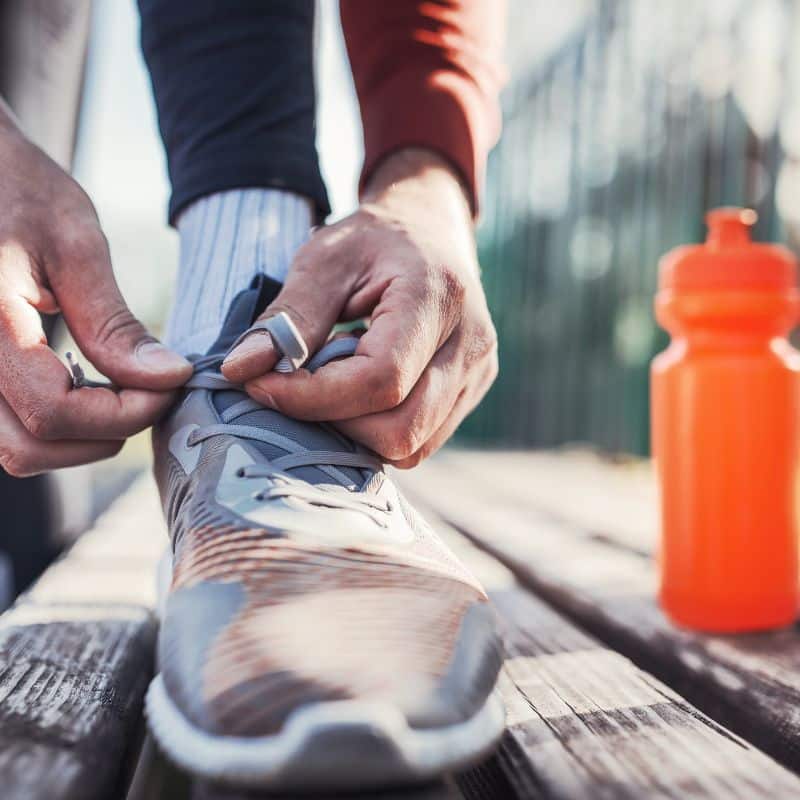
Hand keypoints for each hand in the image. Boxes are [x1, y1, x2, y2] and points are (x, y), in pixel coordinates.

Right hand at [0, 103, 190, 475]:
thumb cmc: (18, 190)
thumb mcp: (75, 245)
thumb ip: (113, 323)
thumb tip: (167, 378)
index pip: (54, 412)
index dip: (125, 413)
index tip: (170, 385)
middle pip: (29, 447)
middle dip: (104, 432)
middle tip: (149, 393)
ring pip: (13, 449)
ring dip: (78, 437)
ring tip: (120, 392)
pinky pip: (4, 429)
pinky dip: (52, 426)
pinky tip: (84, 386)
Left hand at [222, 148, 497, 467]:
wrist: (430, 230)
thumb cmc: (374, 240)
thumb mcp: (324, 259)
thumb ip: (287, 316)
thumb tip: (238, 370)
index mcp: (438, 297)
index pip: (380, 379)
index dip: (314, 396)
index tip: (261, 385)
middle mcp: (471, 344)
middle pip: (400, 428)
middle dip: (334, 421)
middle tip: (294, 387)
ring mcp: (478, 374)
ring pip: (411, 446)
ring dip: (355, 431)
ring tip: (328, 386)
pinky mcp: (471, 393)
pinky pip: (420, 442)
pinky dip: (377, 431)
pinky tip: (356, 394)